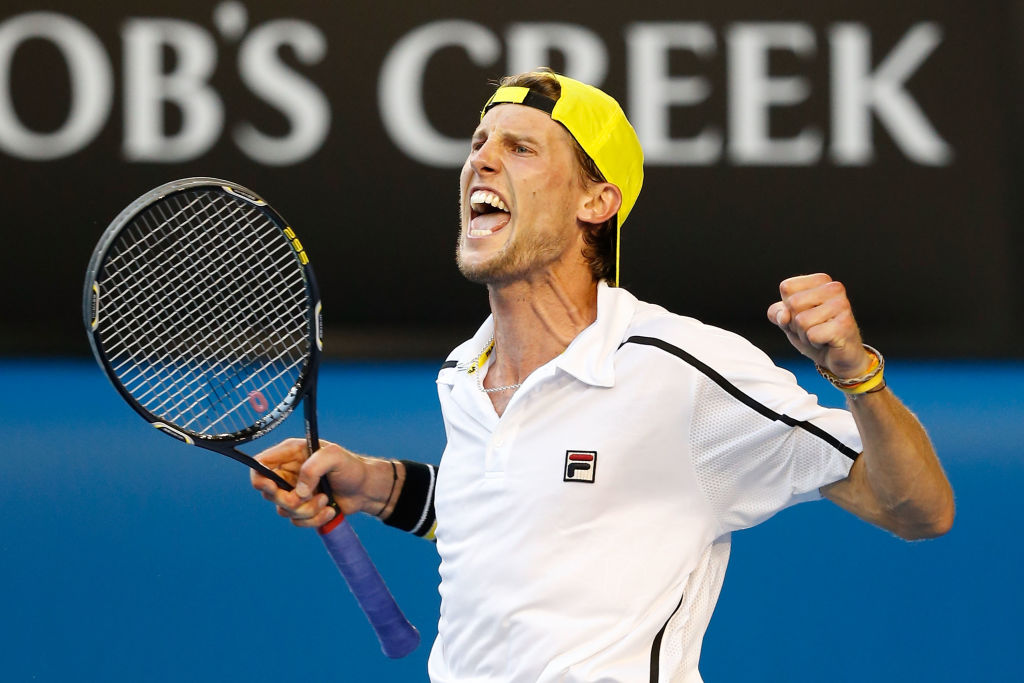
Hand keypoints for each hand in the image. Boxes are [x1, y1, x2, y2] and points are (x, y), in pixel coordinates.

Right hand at [250, 438, 374, 527]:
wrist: (366, 489)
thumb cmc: (351, 467)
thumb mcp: (334, 457)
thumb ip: (313, 468)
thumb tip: (298, 492)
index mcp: (290, 454)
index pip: (260, 465)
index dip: (260, 479)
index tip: (273, 488)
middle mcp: (288, 473)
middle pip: (268, 493)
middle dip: (289, 500)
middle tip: (308, 496)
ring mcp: (294, 491)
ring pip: (283, 510)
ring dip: (307, 510)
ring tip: (326, 499)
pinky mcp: (302, 508)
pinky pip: (296, 521)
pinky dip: (314, 519)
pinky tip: (330, 510)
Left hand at [766, 273, 871, 377]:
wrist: (838, 357)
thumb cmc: (815, 334)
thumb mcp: (789, 321)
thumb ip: (777, 313)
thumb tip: (784, 315)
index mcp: (821, 280)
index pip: (786, 287)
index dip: (787, 307)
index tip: (804, 315)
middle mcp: (834, 288)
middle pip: (793, 303)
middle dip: (796, 323)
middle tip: (813, 328)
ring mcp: (841, 305)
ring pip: (801, 321)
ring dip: (805, 335)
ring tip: (820, 335)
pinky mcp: (844, 325)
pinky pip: (812, 335)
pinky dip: (815, 343)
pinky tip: (827, 341)